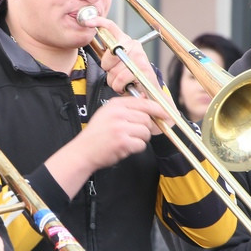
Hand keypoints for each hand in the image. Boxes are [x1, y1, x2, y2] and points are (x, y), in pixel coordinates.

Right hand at [45, 95, 166, 197]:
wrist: (83, 151)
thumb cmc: (96, 135)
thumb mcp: (107, 114)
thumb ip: (125, 107)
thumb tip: (146, 99)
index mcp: (115, 105)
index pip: (143, 102)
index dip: (158, 109)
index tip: (166, 114)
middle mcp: (118, 114)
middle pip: (147, 118)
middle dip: (145, 128)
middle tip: (135, 134)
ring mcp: (120, 128)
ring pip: (145, 132)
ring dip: (140, 139)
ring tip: (127, 141)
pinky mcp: (123, 142)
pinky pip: (141, 144)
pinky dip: (136, 148)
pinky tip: (125, 148)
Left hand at [82, 12, 158, 95]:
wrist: (146, 92)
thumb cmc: (130, 78)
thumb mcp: (115, 65)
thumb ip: (108, 55)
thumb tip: (94, 43)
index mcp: (126, 42)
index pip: (112, 27)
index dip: (99, 22)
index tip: (88, 22)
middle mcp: (134, 46)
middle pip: (110, 53)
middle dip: (108, 67)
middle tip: (116, 73)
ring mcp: (140, 57)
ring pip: (114, 70)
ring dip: (114, 80)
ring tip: (123, 81)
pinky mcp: (143, 69)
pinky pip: (121, 79)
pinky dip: (120, 86)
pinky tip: (126, 86)